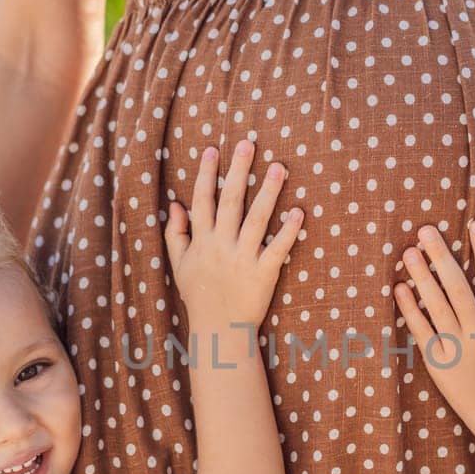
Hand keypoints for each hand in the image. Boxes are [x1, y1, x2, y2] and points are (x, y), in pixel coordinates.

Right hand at [165, 141, 303, 330]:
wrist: (218, 330)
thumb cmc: (200, 295)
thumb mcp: (179, 264)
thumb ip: (176, 234)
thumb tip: (175, 204)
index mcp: (201, 241)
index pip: (202, 200)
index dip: (207, 174)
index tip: (213, 149)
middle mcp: (221, 245)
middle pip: (230, 201)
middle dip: (238, 171)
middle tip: (248, 144)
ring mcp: (243, 258)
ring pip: (256, 219)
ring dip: (268, 192)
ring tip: (279, 167)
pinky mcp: (264, 273)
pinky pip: (278, 248)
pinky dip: (289, 231)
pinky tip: (299, 212)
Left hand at [394, 220, 474, 430]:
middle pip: (458, 287)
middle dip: (443, 256)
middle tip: (426, 230)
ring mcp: (455, 346)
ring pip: (436, 305)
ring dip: (422, 277)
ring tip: (409, 252)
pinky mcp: (436, 361)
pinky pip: (421, 330)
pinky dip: (410, 310)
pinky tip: (399, 288)